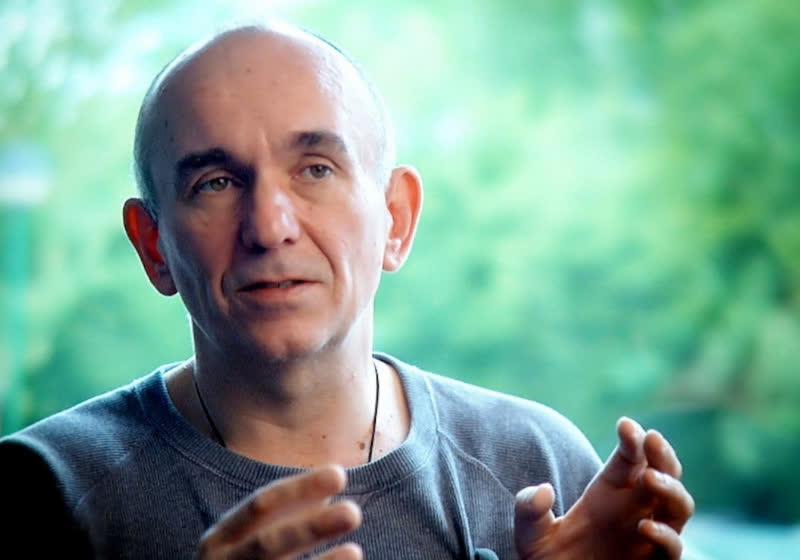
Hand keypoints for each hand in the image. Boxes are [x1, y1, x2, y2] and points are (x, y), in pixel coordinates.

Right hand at [197, 465, 362, 559]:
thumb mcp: (250, 537)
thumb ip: (287, 513)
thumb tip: (330, 483)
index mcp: (222, 538)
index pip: (261, 505)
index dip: (299, 489)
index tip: (340, 474)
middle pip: (269, 545)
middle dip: (311, 528)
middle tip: (353, 512)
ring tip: (356, 551)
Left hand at [514, 417, 693, 558]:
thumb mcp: (531, 535)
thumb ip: (529, 511)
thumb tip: (541, 490)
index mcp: (609, 491)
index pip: (629, 458)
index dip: (632, 439)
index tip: (625, 424)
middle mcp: (635, 509)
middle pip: (663, 473)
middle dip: (662, 453)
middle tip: (652, 438)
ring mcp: (648, 536)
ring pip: (678, 506)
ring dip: (670, 488)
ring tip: (649, 477)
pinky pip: (673, 548)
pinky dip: (665, 536)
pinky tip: (644, 526)